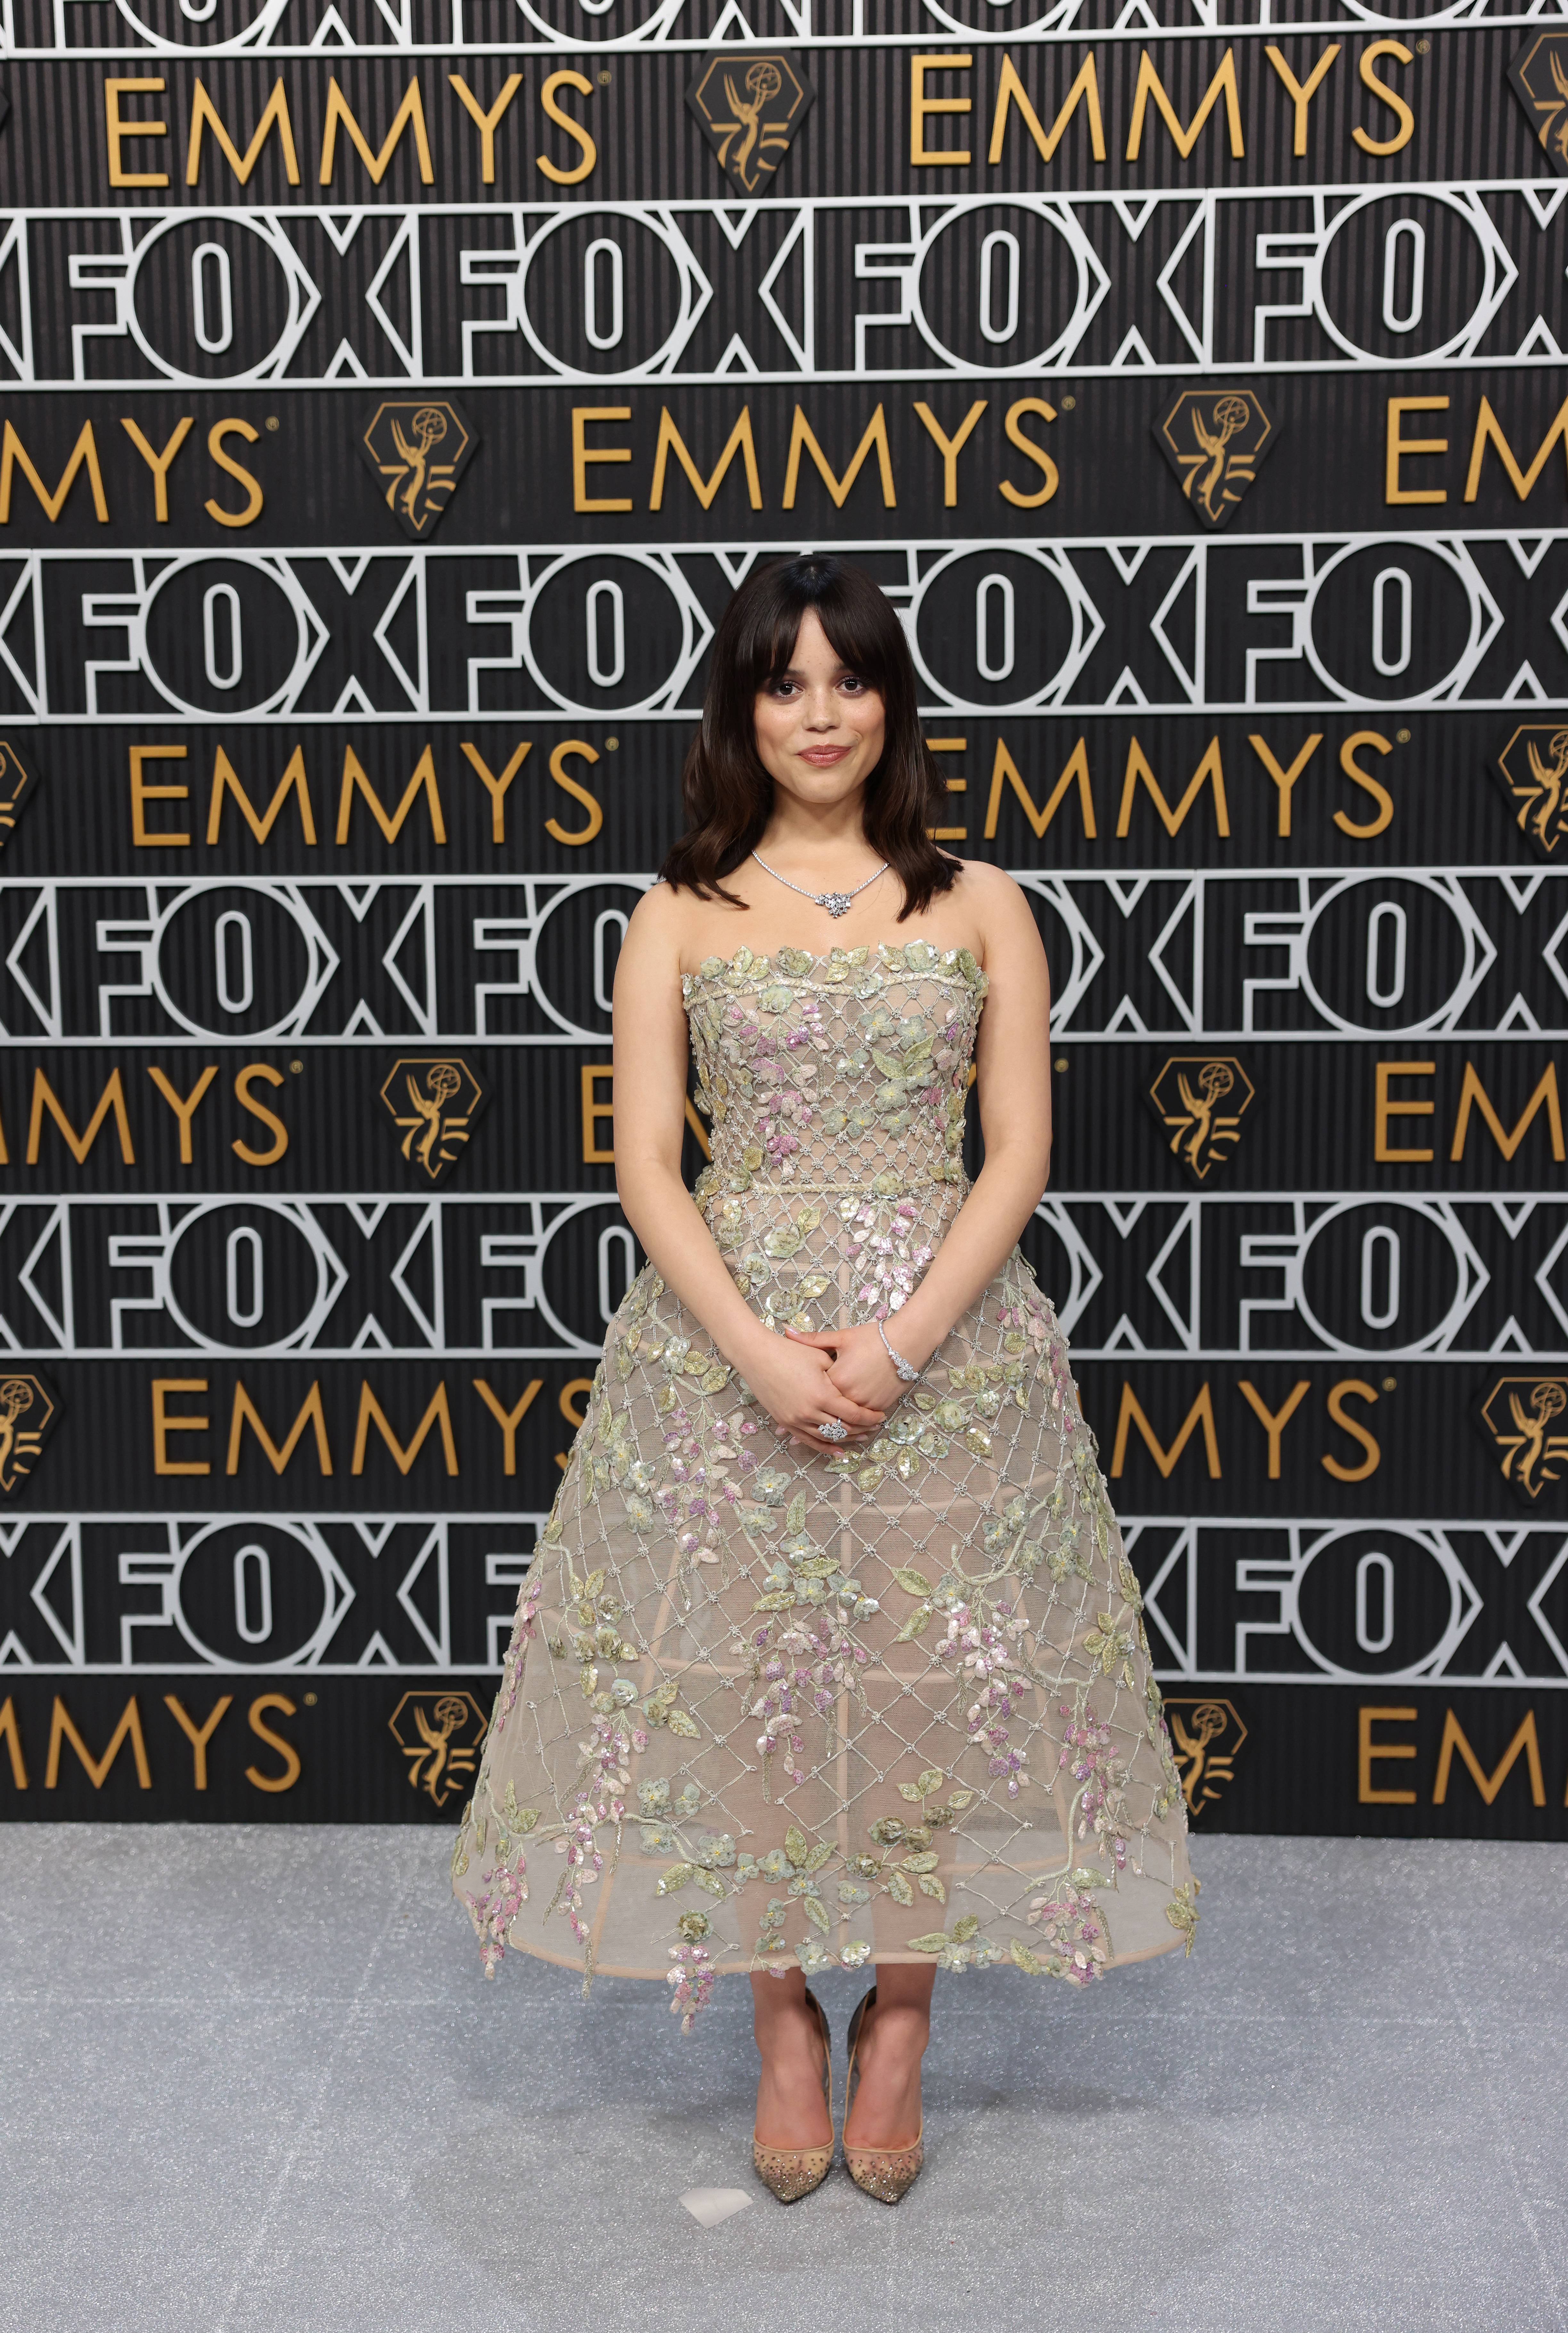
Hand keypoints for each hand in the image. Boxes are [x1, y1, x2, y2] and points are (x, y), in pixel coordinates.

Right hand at [739, 1328, 886, 1454]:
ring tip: (861, 1437)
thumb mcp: (820, 1357)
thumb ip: (839, 1375)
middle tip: (874, 1426)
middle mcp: (809, 1412)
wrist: (756, 1355)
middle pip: (843, 1428)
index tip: (880, 1415)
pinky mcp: (785, 1422)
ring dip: (846, 1439)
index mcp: (821, 1395)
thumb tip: (855, 1389)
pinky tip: (837, 1451)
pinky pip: (808, 1440)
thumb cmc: (789, 1352)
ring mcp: (795, 1419)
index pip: (853, 1414)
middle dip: (862, 1429)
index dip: (870, 1417)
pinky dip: (824, 1447)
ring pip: (827, 1437)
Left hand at [785, 1323, 907, 1421]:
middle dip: (819, 1417)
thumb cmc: (872, 1338)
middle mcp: (849, 1396)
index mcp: (835, 1380)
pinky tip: (851, 1421)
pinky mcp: (879, 1406)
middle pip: (829, 1412)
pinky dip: (857, 1422)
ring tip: (829, 1422)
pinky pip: (863, 1420)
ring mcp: (865, 1403)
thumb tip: (787, 1331)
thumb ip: (812, 1339)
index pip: (816, 1395)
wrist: (905, 1342)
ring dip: (838, 1425)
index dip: (807, 1397)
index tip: (799, 1400)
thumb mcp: (841, 1337)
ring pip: (847, 1421)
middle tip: (809, 1416)